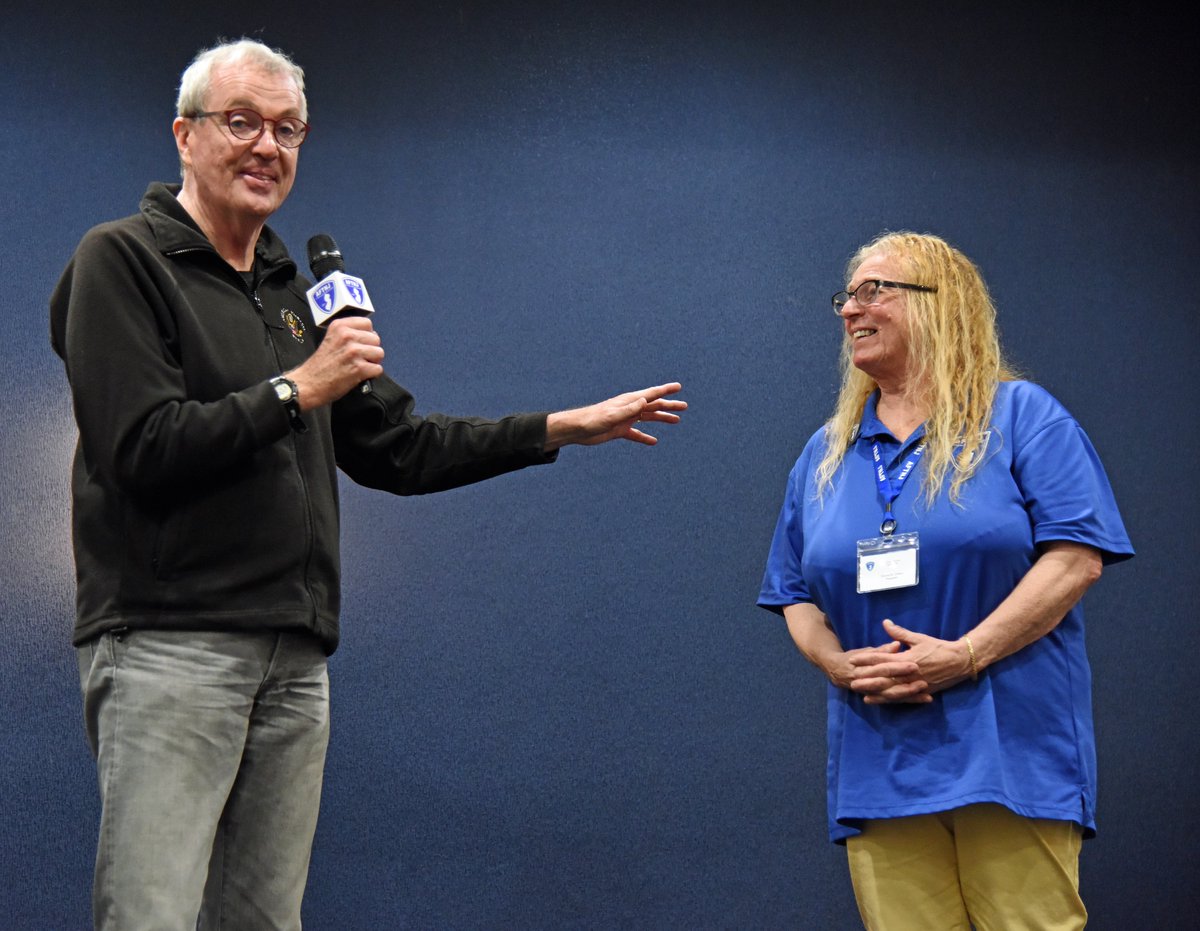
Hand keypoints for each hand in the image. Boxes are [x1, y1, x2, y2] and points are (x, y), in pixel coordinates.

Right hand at [288, 317, 384, 409]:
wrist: (308, 384)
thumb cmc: (320, 365)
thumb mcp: (331, 339)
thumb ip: (348, 334)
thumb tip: (369, 335)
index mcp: (339, 326)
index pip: (367, 323)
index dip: (367, 335)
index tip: (360, 344)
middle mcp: (347, 336)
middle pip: (376, 339)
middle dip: (371, 350)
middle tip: (359, 358)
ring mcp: (353, 352)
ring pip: (379, 353)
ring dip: (372, 362)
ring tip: (359, 367)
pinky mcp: (358, 368)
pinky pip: (378, 369)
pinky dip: (371, 374)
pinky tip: (360, 375)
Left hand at [544, 382, 685, 450]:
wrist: (577, 429)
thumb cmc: (592, 419)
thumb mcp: (612, 415)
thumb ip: (629, 409)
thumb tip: (646, 400)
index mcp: (629, 401)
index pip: (651, 394)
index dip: (666, 390)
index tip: (678, 387)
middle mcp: (629, 408)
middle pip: (654, 405)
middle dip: (669, 405)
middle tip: (684, 406)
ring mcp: (625, 418)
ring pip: (648, 418)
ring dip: (662, 418)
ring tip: (676, 420)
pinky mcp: (619, 430)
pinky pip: (636, 433)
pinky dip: (645, 437)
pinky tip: (654, 441)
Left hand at [849, 619, 973, 703]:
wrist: (960, 661)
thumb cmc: (938, 647)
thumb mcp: (918, 638)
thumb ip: (900, 633)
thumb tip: (885, 623)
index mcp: (907, 658)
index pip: (883, 659)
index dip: (867, 659)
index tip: (853, 660)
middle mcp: (909, 673)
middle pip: (884, 677)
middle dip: (867, 679)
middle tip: (851, 681)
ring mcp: (914, 684)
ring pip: (892, 690)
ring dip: (876, 693)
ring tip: (861, 694)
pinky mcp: (920, 691)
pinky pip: (902, 698)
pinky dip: (890, 700)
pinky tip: (879, 701)